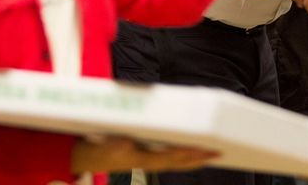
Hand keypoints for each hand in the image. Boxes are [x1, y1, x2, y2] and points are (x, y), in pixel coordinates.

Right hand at [71, 137, 217, 173]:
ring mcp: (150, 162)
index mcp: (143, 159)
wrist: (87, 157)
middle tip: (219, 152)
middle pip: (180, 162)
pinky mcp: (149, 158)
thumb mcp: (103, 146)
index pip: (172, 157)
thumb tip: (125, 145)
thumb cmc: (98, 149)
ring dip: (195, 159)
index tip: (204, 150)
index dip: (188, 153)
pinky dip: (185, 157)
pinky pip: (172, 160)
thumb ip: (115, 146)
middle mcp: (150, 163)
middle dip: (200, 158)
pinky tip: (192, 152)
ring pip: (178, 163)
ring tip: (213, 154)